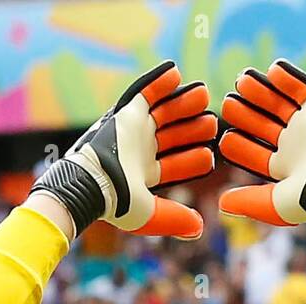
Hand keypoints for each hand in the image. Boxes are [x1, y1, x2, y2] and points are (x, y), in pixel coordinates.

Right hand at [32, 60, 215, 239]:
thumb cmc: (116, 202)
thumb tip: (199, 228)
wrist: (93, 182)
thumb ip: (175, 219)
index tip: (209, 158)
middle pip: (171, 136)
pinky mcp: (125, 113)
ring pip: (163, 113)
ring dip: (182, 103)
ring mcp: (132, 131)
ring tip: (202, 94)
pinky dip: (159, 81)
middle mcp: (139, 152)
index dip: (191, 162)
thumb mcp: (149, 213)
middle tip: (212, 123)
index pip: (173, 166)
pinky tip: (176, 72)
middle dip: (192, 129)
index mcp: (143, 175)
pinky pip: (143, 92)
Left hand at [217, 59, 305, 234]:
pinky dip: (290, 78)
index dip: (240, 146)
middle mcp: (295, 147)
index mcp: (285, 168)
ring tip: (242, 80)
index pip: (257, 154)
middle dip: (246, 113)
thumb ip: (247, 202)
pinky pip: (305, 90)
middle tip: (227, 102)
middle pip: (265, 125)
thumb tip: (221, 203)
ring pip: (281, 104)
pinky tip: (272, 69)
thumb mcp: (273, 204)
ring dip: (261, 91)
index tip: (223, 138)